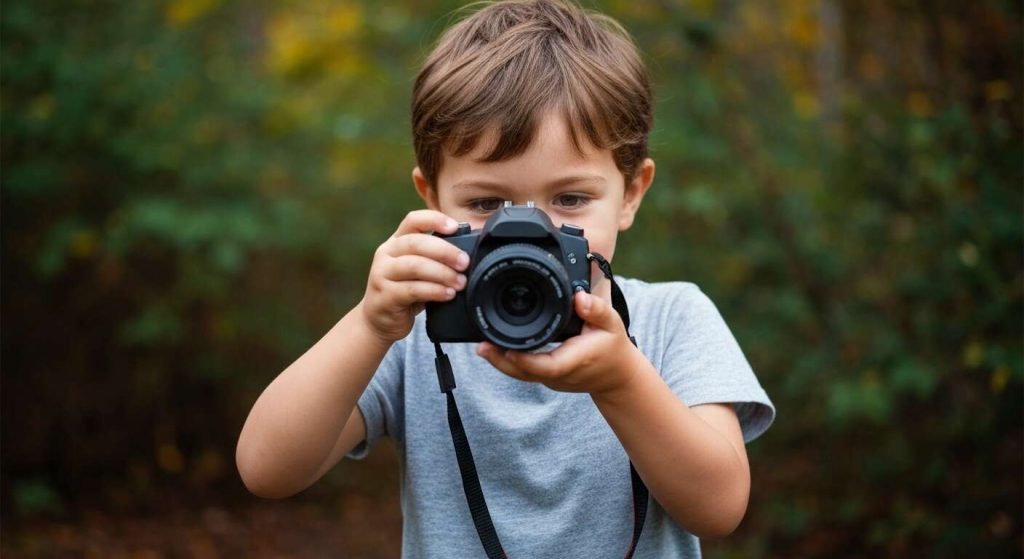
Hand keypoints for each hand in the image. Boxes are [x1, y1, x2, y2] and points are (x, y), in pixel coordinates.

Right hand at [360, 210, 469, 343]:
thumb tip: (467, 253)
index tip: (455, 227)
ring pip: (414, 266)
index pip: (413, 220)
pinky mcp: (385, 296)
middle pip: (415, 242)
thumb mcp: (417, 270)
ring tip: (460, 282)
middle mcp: (386, 254)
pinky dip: (434, 291)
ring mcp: (382, 274)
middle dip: (445, 251)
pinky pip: (413, 290)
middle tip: (465, 262)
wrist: (379, 321)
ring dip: (442, 273)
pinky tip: (448, 294)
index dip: (434, 219)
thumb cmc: (404, 291)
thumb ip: (433, 258)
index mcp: (396, 242)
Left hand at [477, 290, 638, 395]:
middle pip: (525, 373)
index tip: (506, 349)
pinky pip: (524, 372)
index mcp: (574, 361)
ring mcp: (552, 379)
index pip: (546, 365)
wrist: (617, 377)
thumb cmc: (613, 348)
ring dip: (500, 362)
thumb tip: (580, 297)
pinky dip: (509, 362)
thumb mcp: (612, 324)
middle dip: (500, 361)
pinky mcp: (547, 377)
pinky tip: (495, 348)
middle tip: (481, 347)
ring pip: (521, 374)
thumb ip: (597, 309)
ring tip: (481, 346)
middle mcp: (559, 374)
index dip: (524, 359)